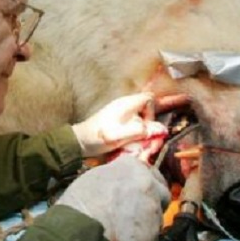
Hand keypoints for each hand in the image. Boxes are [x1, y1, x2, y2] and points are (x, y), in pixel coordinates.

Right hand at [56, 155, 170, 240]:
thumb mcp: (96, 176)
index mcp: (134, 166)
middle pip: (162, 193)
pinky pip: (151, 239)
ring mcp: (153, 209)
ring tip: (125, 230)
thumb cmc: (81, 201)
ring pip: (157, 218)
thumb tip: (121, 185)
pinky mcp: (153, 234)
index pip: (151, 172)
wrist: (80, 227)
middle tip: (138, 212)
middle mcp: (149, 184)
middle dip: (155, 202)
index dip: (146, 184)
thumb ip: (117, 177)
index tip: (140, 192)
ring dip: (147, 223)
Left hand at [72, 92, 188, 156]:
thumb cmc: (97, 137)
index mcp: (125, 104)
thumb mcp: (117, 135)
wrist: (79, 142)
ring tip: (135, 141)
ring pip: (140, 116)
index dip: (152, 112)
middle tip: (143, 136)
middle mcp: (124, 105)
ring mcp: (120, 112)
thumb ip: (139, 131)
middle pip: (146, 108)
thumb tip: (159, 129)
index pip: (148, 98)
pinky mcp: (117, 120)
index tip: (146, 127)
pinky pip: (133, 122)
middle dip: (148, 123)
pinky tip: (128, 142)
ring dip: (141, 129)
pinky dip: (135, 131)